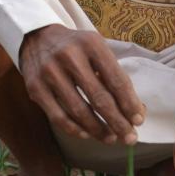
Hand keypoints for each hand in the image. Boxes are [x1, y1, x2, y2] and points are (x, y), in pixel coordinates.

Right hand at [19, 24, 145, 144]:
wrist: (37, 37)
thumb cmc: (76, 48)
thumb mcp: (96, 50)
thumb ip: (114, 76)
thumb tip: (136, 111)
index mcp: (91, 43)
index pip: (116, 79)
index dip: (129, 103)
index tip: (139, 120)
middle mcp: (69, 56)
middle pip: (99, 98)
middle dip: (117, 122)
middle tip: (129, 138)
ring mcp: (49, 72)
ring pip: (79, 110)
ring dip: (98, 130)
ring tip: (111, 138)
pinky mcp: (35, 87)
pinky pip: (58, 117)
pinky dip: (75, 130)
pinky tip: (87, 135)